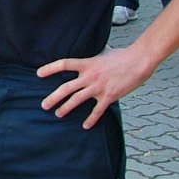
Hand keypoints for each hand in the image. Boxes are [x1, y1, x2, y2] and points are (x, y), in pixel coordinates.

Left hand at [36, 45, 154, 129]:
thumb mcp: (104, 52)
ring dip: (66, 108)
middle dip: (53, 98)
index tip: (39, 74)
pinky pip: (97, 111)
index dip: (50, 68)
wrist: (139, 61)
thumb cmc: (123, 55)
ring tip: (58, 114)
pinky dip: (91, 120)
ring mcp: (99, 87)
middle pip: (66, 88)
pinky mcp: (109, 96)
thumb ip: (95, 55)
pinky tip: (85, 126)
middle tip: (44, 105)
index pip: (64, 64)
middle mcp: (90, 76)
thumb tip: (95, 51)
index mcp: (87, 63)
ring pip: (77, 100)